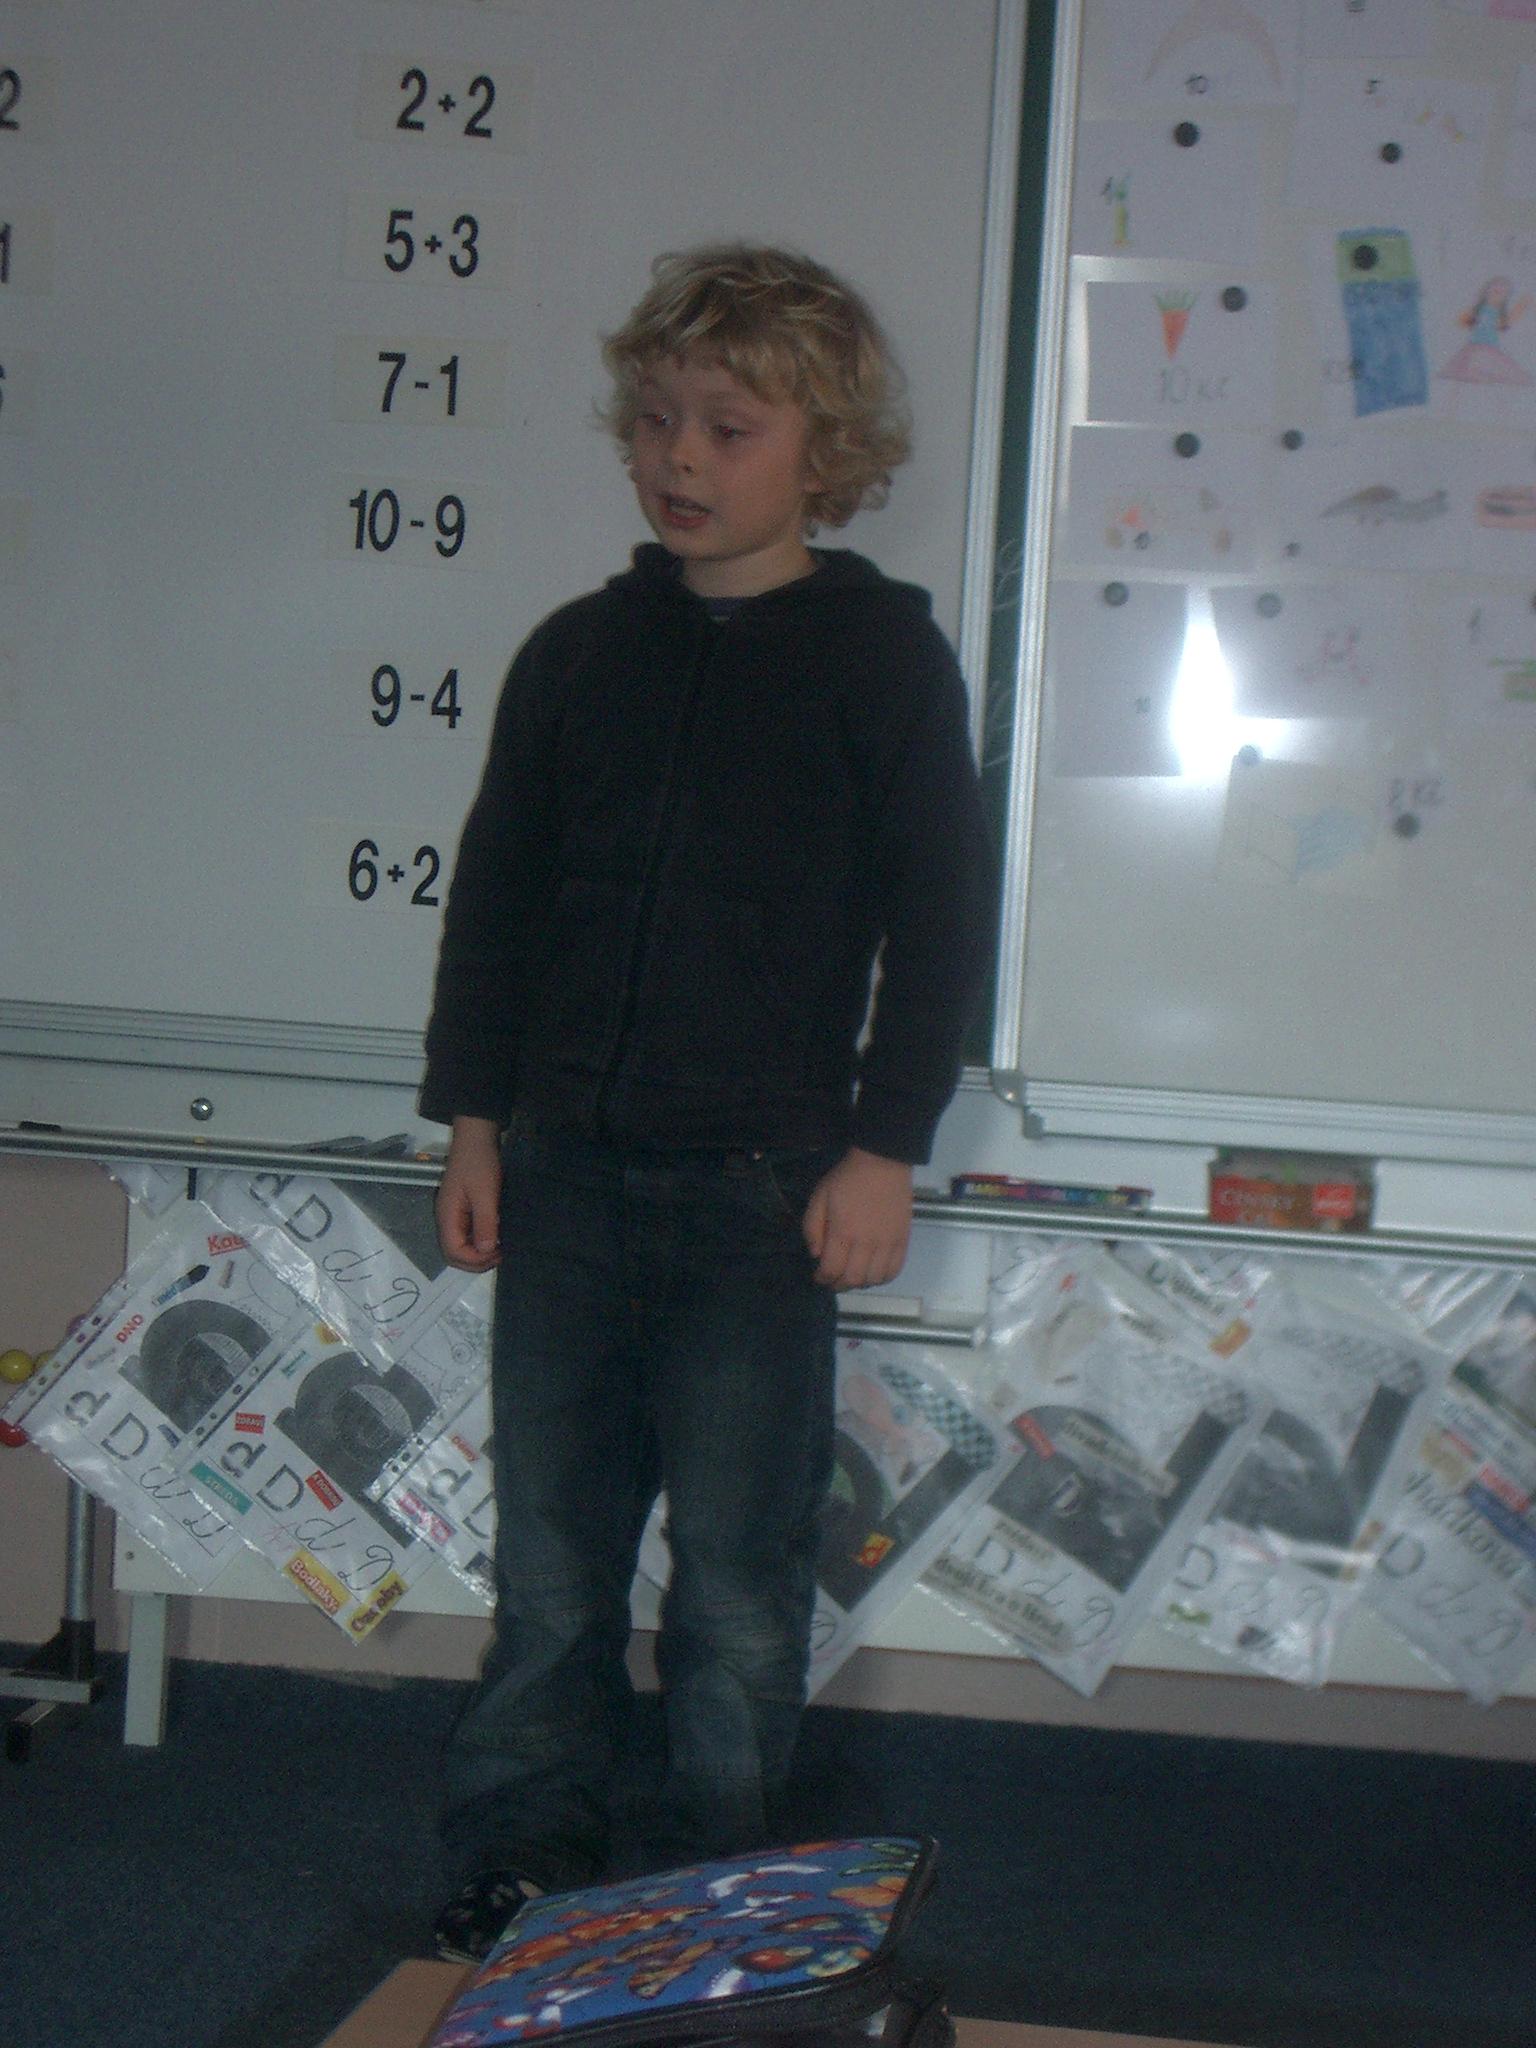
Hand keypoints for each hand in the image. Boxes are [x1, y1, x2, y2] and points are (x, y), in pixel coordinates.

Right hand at [436, 1116, 502, 1270]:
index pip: (453, 1252)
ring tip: (500, 1250)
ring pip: (460, 1245)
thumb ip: (484, 1223)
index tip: (497, 1254)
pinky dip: (479, 1241)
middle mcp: (446, 1219)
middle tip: (500, 1256)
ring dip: (478, 1253)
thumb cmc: (480, 1164)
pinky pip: (467, 1234)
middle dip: (475, 1261)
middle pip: (453, 1253)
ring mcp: (453, 1214)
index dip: (474, 1260)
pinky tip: (495, 1238)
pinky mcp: (462, 1209)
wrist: (477, 1138)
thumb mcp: (485, 1194)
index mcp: (446, 1216)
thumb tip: (485, 1251)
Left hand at [802, 1147, 912, 1289]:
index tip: (818, 1276)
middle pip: (853, 1280)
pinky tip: (873, 1271)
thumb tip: (816, 1255)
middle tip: (833, 1279)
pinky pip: (894, 1271)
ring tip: (853, 1274)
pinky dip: (882, 1278)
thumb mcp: (819, 1197)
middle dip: (839, 1284)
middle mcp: (867, 1243)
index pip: (832, 1270)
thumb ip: (811, 1228)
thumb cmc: (847, 1179)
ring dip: (860, 1283)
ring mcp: (888, 1243)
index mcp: (843, 1232)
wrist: (882, 1163)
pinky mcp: (903, 1240)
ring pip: (874, 1279)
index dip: (822, 1278)